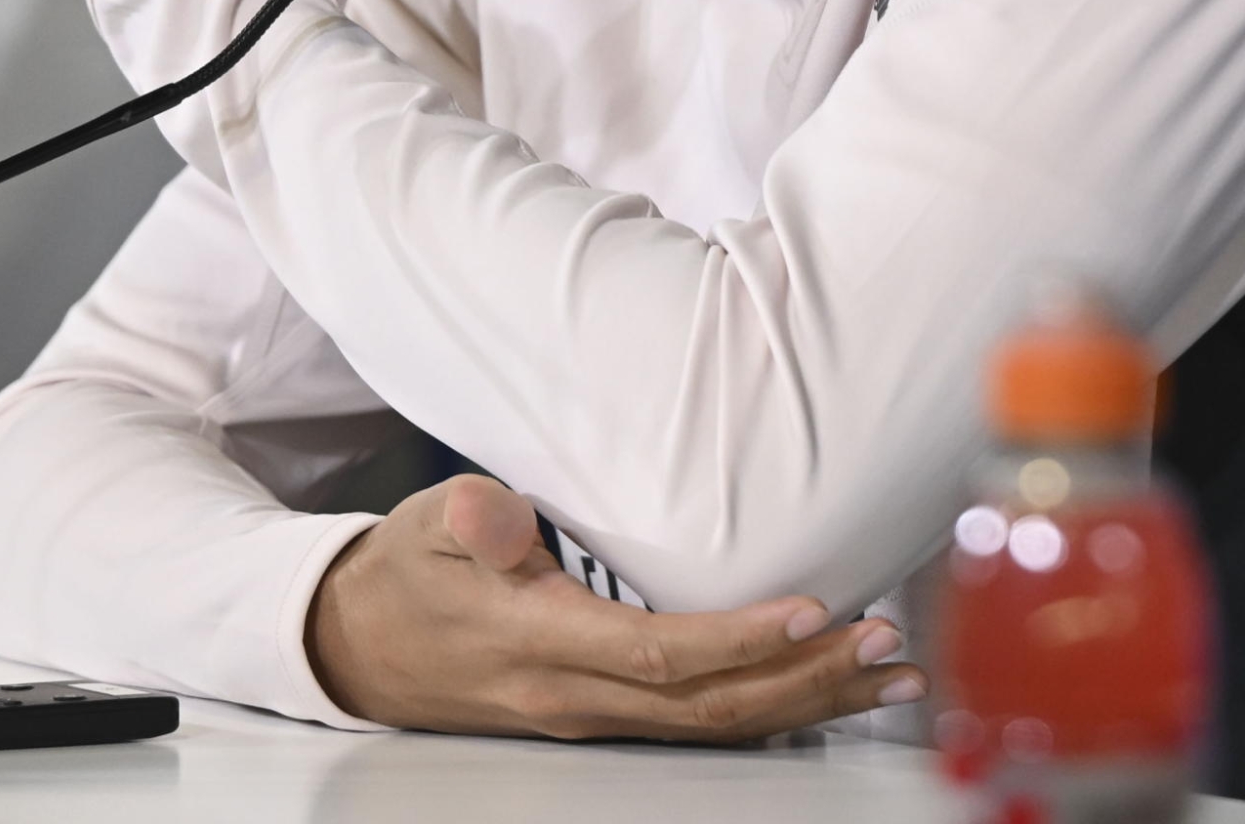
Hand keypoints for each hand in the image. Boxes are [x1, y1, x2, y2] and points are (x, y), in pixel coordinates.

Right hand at [308, 474, 924, 740]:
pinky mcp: (604, 718)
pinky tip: (826, 694)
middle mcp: (574, 697)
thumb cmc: (404, 575)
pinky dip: (775, 711)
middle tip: (885, 646)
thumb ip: (470, 520)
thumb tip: (500, 518)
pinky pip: (702, 726)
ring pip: (717, 725)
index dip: (738, 639)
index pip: (655, 652)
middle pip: (709, 704)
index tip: (811, 611)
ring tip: (888, 674)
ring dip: (809, 702)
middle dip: (806, 678)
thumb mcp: (423, 525)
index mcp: (537, 642)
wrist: (357, 645)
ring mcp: (592, 718)